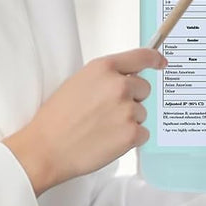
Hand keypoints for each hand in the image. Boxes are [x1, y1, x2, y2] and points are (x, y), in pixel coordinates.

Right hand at [4, 47, 166, 195]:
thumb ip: (104, 78)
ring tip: (101, 129)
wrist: (46, 148)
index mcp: (103, 68)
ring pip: (142, 114)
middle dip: (132, 99)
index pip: (141, 56)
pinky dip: (129, 139)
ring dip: (128, 121)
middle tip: (107, 112)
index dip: (154, 59)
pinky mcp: (132, 134)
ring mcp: (127, 110)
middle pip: (144, 89)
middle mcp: (118, 85)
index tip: (160, 62)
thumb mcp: (77, 83)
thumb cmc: (55, 119)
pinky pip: (143, 134)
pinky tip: (107, 141)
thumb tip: (124, 80)